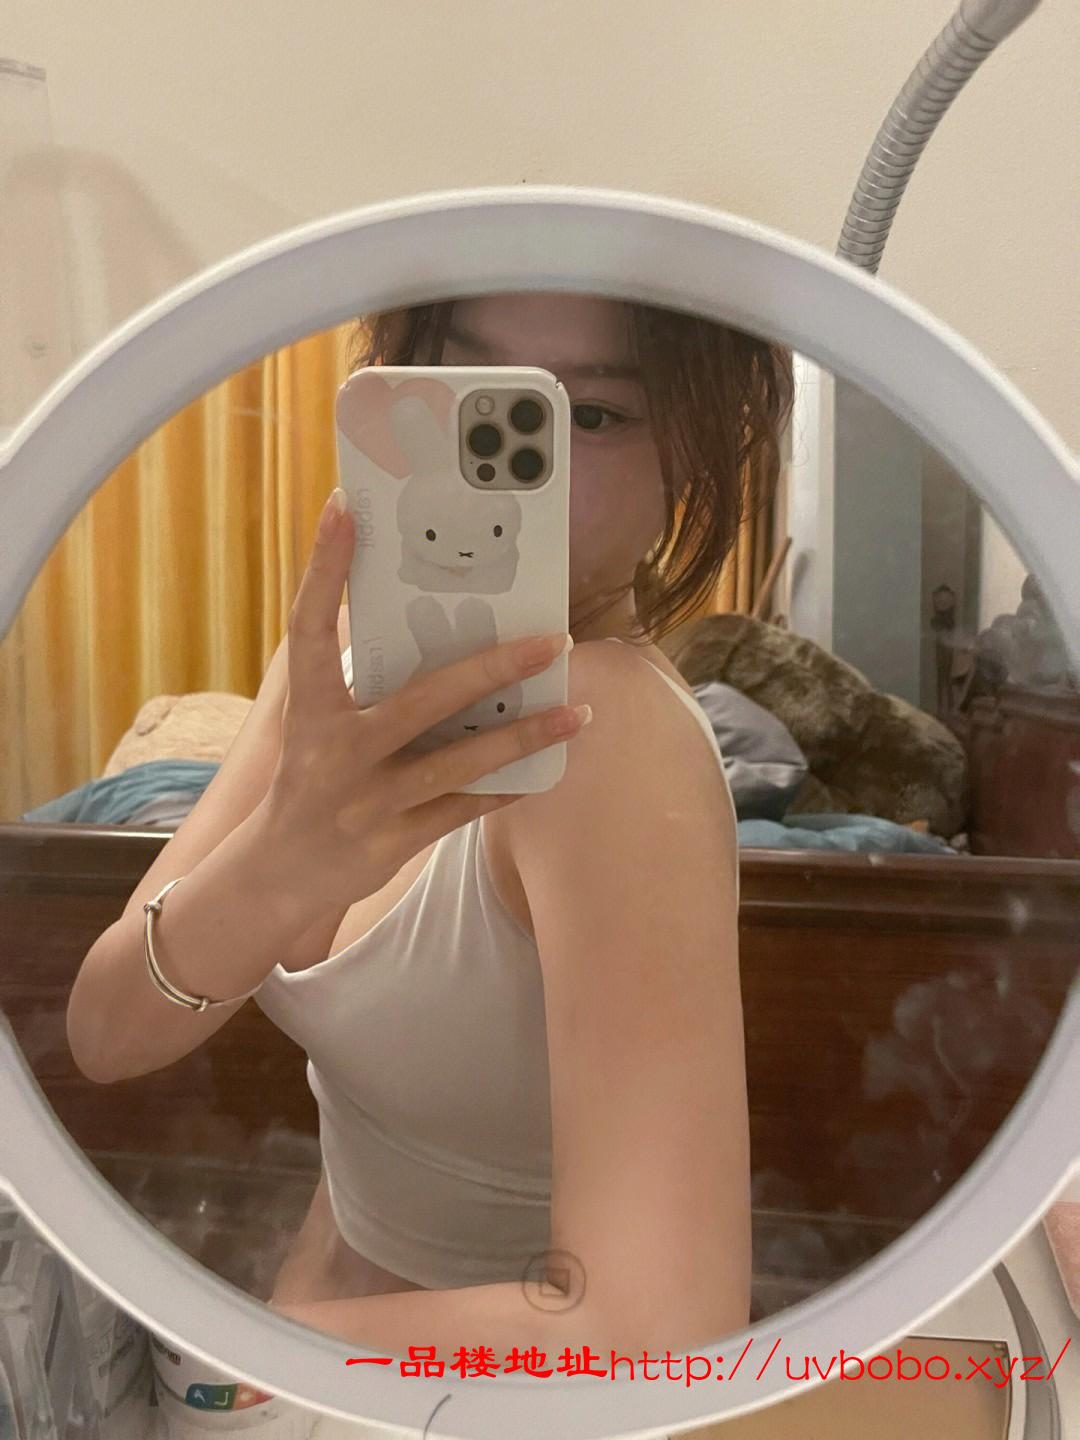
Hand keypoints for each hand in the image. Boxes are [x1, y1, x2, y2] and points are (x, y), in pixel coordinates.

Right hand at [258, 488, 588, 910]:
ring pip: (461, 762)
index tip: (344, 508)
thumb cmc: (310, 777)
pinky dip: (507, 785)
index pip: (310, 627)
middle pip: (425, 700)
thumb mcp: (315, 724)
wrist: (280, 870)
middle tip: (552, 639)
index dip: (324, 568)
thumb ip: (361, 682)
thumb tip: (434, 627)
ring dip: (525, 735)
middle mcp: (338, 752)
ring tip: (578, 712)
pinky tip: (549, 765)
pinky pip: (464, 808)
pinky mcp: (395, 840)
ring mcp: (369, 801)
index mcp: (310, 709)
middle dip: (494, 668)